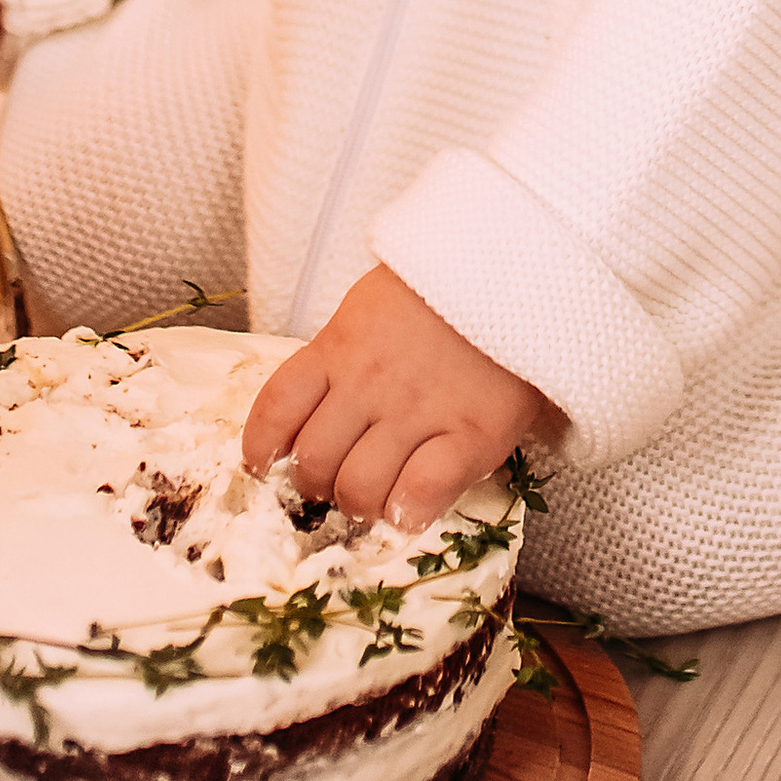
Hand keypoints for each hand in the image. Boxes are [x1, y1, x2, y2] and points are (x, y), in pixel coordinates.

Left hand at [239, 265, 557, 532]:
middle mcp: (370, 383)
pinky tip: (406, 511)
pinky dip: (407, 512)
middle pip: (314, 461)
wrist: (518, 268)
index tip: (266, 465)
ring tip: (375, 499)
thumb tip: (314, 407)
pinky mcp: (470, 434)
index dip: (262, 447)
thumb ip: (342, 355)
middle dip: (316, 486)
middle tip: (335, 484)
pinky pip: (420, 494)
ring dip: (359, 504)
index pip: (277, 407)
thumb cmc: (443, 292)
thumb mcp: (372, 308)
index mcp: (340, 346)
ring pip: (358, 487)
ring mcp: (418, 411)